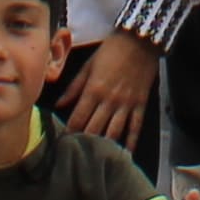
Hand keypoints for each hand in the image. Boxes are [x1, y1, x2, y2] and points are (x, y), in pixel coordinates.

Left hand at [62, 31, 162, 146]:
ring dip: (105, 146)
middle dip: (84, 143)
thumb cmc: (110, 51)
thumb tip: (59, 105)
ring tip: (97, 159)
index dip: (69, 132)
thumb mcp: (88, 65)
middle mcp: (109, 101)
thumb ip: (74, 87)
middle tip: (76, 156)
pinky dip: (131, 142)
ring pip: (114, 132)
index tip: (62, 143)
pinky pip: (135, 127)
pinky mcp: (140, 104)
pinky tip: (126, 154)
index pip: (78, 118)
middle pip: (94, 129)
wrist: (140, 40)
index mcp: (93, 90)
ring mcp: (126, 104)